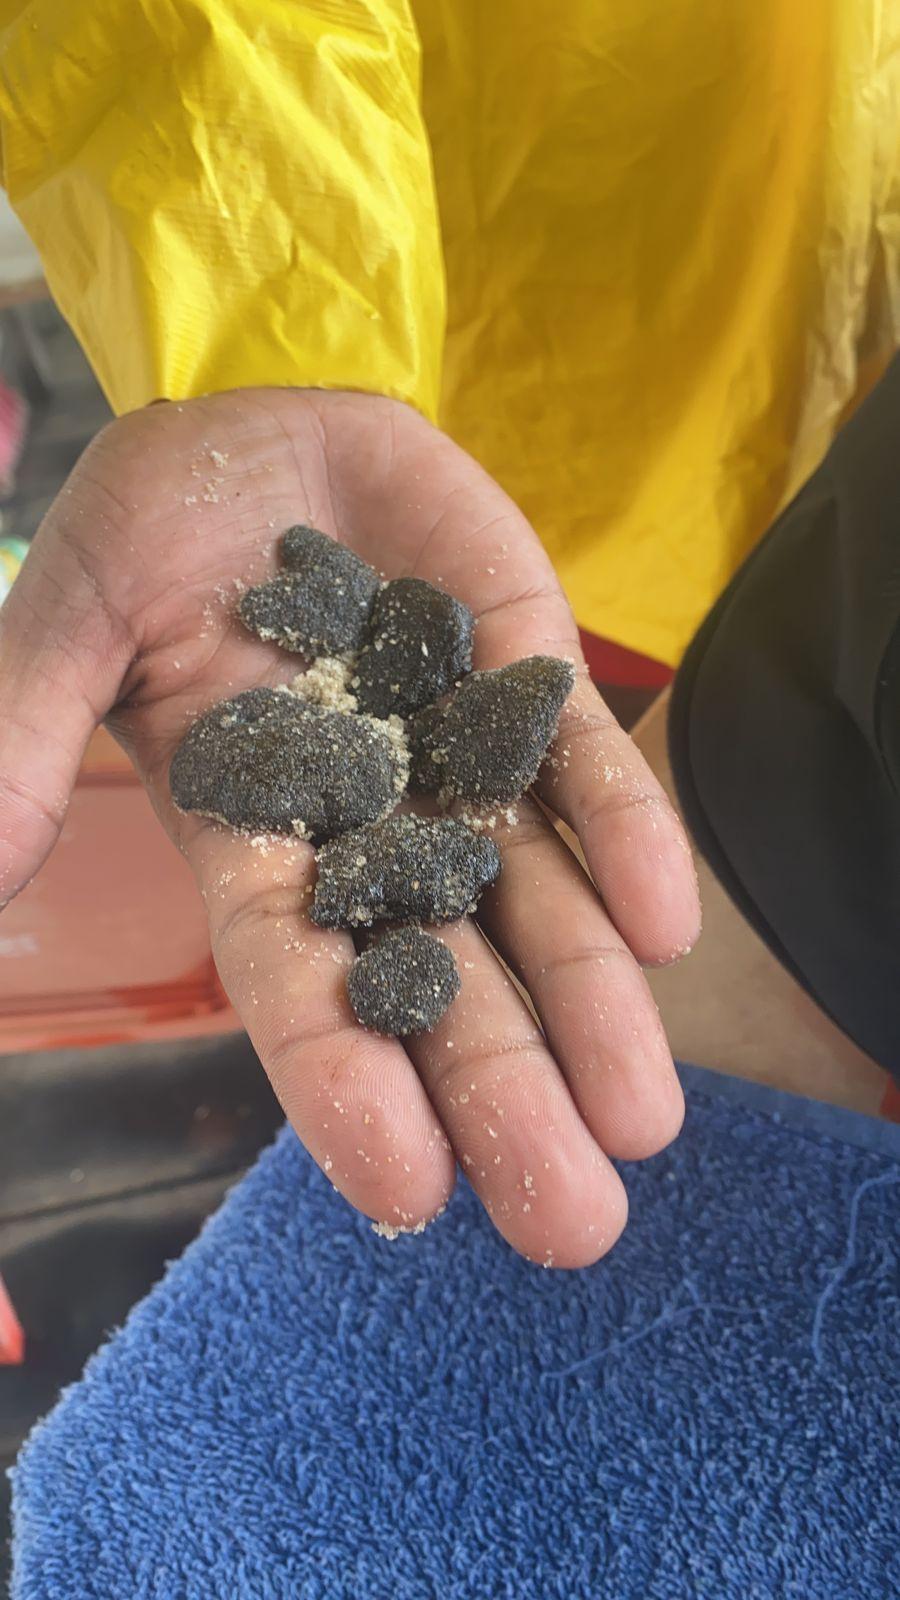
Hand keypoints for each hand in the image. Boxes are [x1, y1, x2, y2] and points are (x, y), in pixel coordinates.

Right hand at [0, 389, 699, 1264]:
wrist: (259, 424)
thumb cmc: (149, 521)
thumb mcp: (71, 616)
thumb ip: (24, 735)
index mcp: (253, 830)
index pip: (299, 976)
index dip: (344, 1079)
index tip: (407, 1190)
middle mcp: (368, 818)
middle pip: (440, 971)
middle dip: (501, 1087)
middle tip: (571, 1220)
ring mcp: (455, 752)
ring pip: (535, 894)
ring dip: (592, 1000)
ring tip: (643, 1116)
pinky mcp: (525, 672)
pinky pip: (583, 763)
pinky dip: (628, 836)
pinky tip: (666, 924)